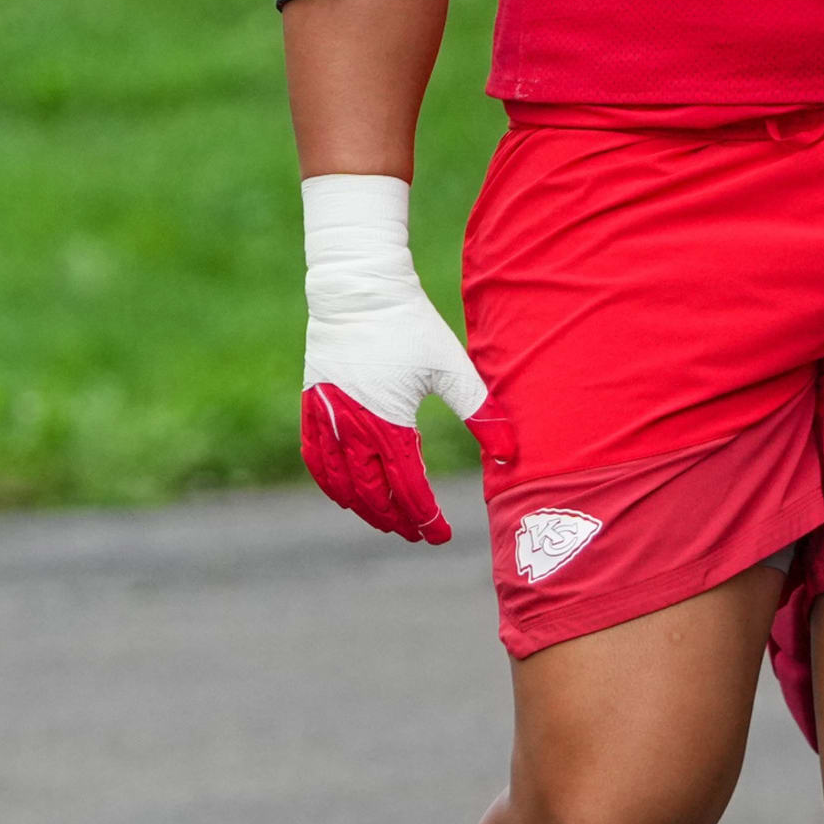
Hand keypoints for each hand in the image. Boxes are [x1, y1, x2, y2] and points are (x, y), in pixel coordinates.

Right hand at [297, 173, 485, 545]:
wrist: (358, 288)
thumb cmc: (409, 324)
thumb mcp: (453, 368)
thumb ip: (481, 413)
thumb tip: (509, 454)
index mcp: (389, 424)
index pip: (408, 490)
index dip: (425, 518)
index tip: (440, 535)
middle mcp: (353, 429)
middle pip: (372, 496)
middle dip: (395, 520)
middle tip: (416, 533)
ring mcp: (328, 418)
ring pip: (340, 484)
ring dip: (363, 508)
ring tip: (384, 520)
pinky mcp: (314, 403)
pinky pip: (315, 457)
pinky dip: (330, 482)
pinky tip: (344, 492)